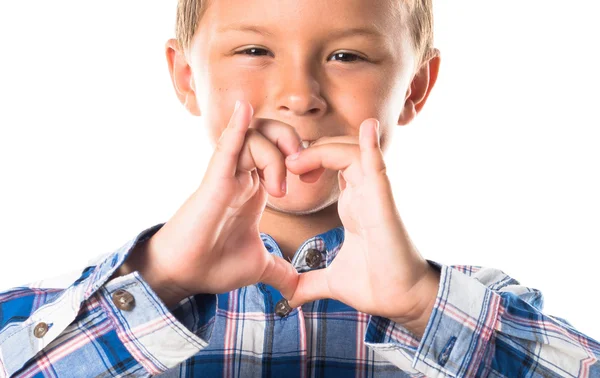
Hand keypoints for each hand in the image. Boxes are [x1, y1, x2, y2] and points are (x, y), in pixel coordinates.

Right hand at [118, 101, 303, 306]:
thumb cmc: (214, 264)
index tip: (316, 177)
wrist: (185, 277)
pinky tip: (243, 108)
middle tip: (304, 171)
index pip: (280, 151)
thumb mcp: (259, 266)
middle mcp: (241, 176)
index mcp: (254, 189)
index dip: (302, 155)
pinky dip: (236, 127)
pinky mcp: (213, 182)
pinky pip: (225, 147)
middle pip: (269, 134)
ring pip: (254, 139)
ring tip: (280, 191)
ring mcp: (226, 176)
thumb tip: (297, 290)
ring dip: (275, 158)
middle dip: (293, 143)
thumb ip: (281, 272)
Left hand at [285, 119, 439, 335]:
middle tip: (288, 166)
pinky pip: (378, 166)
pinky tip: (368, 128)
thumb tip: (289, 296)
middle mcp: (363, 193)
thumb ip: (308, 282)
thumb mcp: (331, 280)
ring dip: (323, 149)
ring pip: (352, 152)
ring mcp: (374, 195)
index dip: (308, 159)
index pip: (331, 164)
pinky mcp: (384, 202)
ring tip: (298, 163)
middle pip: (338, 150)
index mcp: (352, 204)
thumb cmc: (375, 285)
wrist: (401, 301)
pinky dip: (372, 146)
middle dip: (310, 150)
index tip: (285, 174)